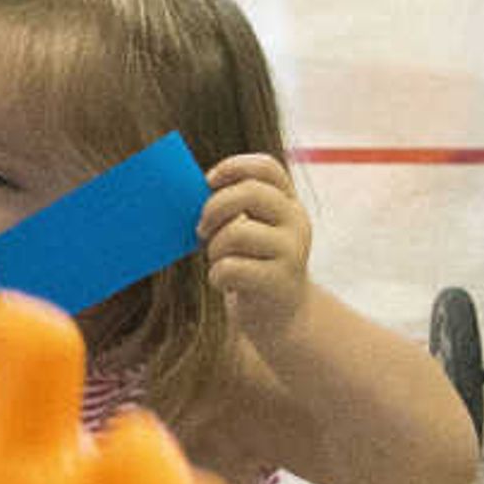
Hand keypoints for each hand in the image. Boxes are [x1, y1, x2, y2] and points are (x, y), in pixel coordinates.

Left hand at [200, 153, 314, 344]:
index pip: (266, 167)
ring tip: (219, 261)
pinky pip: (231, 268)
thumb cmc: (251, 265)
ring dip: (214, 249)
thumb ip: (232, 209)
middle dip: (214, 208)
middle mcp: (296, 221)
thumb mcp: (248, 230)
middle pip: (250, 192)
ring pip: (237, 232)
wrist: (279, 316)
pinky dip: (217, 276)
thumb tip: (187, 190)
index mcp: (288, 202)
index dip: (233, 167)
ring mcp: (292, 251)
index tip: (208, 182)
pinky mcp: (280, 281)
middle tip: (202, 230)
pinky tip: (224, 282)